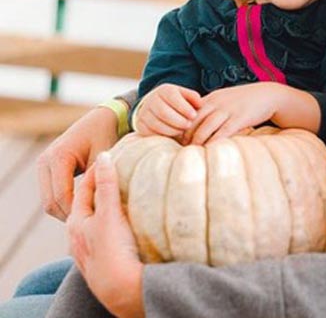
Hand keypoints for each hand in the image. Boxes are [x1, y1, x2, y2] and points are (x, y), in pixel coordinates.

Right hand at [37, 106, 118, 220]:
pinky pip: (52, 194)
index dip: (77, 212)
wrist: (104, 118)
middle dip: (69, 215)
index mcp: (58, 157)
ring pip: (49, 201)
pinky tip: (85, 208)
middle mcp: (45, 161)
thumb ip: (98, 179)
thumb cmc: (108, 134)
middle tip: (92, 224)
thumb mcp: (105, 157)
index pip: (62, 196)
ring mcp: (43, 165)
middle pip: (51, 203)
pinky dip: (65, 203)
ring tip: (89, 218)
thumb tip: (100, 205)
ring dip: (66, 211)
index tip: (95, 220)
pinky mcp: (47, 169)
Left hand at [68, 152, 143, 317]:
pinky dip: (116, 221)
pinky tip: (128, 221)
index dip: (98, 169)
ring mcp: (92, 249)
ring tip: (127, 193)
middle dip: (103, 187)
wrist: (123, 290)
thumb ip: (106, 185)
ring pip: (99, 220)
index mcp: (76, 222)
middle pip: (90, 203)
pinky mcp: (106, 259)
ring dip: (110, 205)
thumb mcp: (109, 213)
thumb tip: (104, 156)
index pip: (86, 187)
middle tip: (120, 171)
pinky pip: (108, 233)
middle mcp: (79, 236)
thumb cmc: (113, 251)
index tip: (113, 155)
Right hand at [135, 84, 200, 136]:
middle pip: (164, 112)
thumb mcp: (184, 95)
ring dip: (173, 130)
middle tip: (188, 125)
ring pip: (157, 124)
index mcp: (164, 90)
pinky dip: (164, 135)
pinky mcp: (140, 125)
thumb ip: (193, 97)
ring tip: (182, 130)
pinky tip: (173, 135)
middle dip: (179, 121)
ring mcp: (144, 113)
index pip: (172, 97)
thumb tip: (200, 104)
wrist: (154, 107)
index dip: (184, 108)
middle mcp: (151, 100)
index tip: (194, 116)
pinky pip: (151, 133)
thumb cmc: (175, 102)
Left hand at [181, 83, 278, 145]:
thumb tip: (198, 123)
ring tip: (192, 153)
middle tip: (182, 149)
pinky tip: (210, 151)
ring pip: (206, 127)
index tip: (178, 139)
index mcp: (212, 98)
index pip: (189, 112)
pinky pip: (223, 132)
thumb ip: (212, 108)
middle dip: (187, 136)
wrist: (268, 95)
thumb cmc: (245, 101)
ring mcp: (228, 110)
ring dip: (198, 141)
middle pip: (194, 120)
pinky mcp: (240, 118)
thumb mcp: (225, 99)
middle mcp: (217, 102)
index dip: (182, 126)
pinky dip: (214, 142)